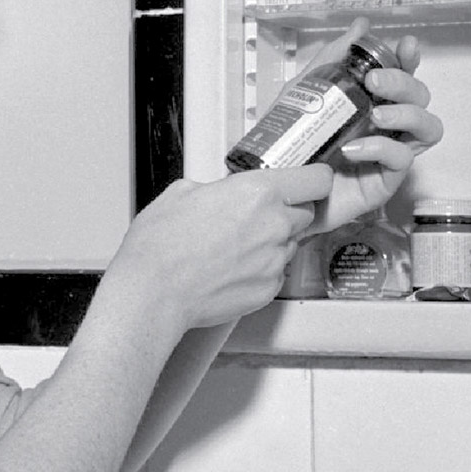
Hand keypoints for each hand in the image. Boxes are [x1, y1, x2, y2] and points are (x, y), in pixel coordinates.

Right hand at [110, 164, 331, 331]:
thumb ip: (219, 188)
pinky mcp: (268, 289)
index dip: (313, 179)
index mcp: (258, 192)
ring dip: (272, 241)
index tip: (309, 181)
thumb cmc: (161, 245)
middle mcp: (274, 224)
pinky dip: (261, 269)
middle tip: (256, 215)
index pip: (317, 179)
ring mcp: (274, 260)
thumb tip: (223, 192)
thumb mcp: (183, 191)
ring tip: (234, 246)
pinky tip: (231, 268)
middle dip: (287, 211)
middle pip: (306, 212)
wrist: (153, 292)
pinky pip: (276, 272)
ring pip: (289, 243)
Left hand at [297, 18, 442, 234]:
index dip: (411, 59)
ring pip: (428, 127)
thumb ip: (332, 59)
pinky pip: (400, 159)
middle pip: (421, 96)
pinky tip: (353, 149)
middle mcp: (389, 125)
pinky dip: (379, 148)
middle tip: (374, 82)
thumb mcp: (306, 94)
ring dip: (406, 114)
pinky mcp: (386, 181)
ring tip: (375, 116)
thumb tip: (360, 27)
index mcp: (373, 101)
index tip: (407, 47)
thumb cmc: (295, 143)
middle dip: (403, 83)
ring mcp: (391, 153)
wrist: (280, 190)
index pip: (405, 75)